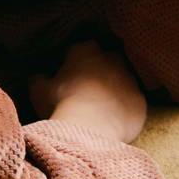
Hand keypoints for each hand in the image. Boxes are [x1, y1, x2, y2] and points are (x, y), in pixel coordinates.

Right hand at [27, 40, 147, 143]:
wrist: (91, 129)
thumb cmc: (61, 104)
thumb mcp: (38, 90)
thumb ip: (38, 78)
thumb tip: (38, 76)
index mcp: (86, 50)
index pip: (79, 49)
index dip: (72, 62)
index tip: (66, 75)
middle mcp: (112, 58)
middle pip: (105, 60)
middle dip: (98, 70)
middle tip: (85, 89)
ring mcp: (130, 78)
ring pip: (122, 80)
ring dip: (114, 89)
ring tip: (100, 107)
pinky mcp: (141, 100)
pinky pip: (132, 102)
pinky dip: (124, 108)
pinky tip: (113, 120)